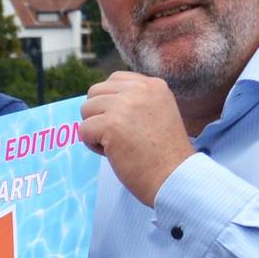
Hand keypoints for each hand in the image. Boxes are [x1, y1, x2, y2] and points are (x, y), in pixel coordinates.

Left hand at [80, 72, 194, 205]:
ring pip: (86, 109)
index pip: (114, 80)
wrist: (175, 177)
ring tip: (119, 144)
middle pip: (95, 92)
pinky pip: (84, 130)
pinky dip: (93, 145)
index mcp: (153, 85)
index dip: (111, 103)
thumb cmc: (165, 153)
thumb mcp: (159, 112)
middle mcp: (140, 90)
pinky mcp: (110, 124)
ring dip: (95, 129)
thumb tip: (101, 98)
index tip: (127, 123)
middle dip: (99, 115)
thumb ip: (135, 100)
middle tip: (121, 136)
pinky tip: (114, 153)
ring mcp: (124, 105)